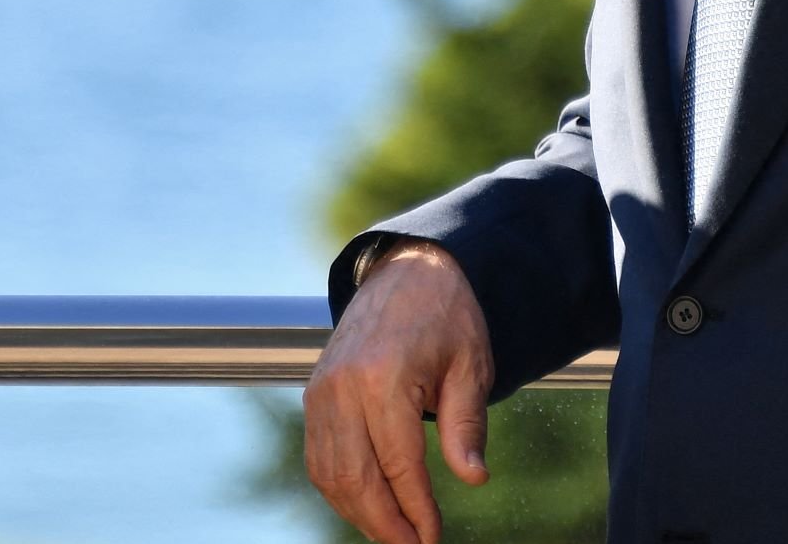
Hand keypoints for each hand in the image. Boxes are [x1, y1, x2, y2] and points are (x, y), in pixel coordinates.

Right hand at [303, 240, 494, 543]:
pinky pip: (319, 456)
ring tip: (394, 533)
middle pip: (356, 478)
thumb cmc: (447, 316)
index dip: (417, 510)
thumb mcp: (470, 367)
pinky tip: (368, 504)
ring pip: (330, 474)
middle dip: (385, 524)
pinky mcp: (314, 393)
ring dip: (359, 512)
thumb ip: (466, 426)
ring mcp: (322, 390)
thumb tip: (473, 478)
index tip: (434, 539)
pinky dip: (339, 488)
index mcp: (383, 377)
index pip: (398, 465)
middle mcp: (342, 386)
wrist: (406, 269)